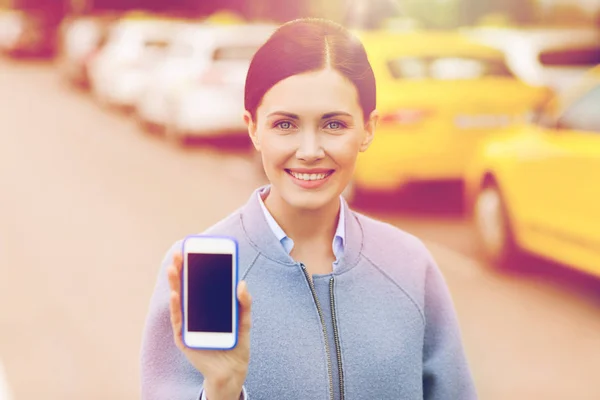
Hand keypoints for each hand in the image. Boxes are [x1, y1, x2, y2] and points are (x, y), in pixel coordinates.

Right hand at [168, 251, 251, 399]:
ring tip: (173, 268)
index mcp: (210, 306)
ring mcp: (189, 324)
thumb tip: (241, 283)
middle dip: (182, 270)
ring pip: (179, 300)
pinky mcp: (184, 338)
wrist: (232, 370)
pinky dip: (176, 306)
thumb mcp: (245, 321)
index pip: (201, 283)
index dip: (197, 267)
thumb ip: (245, 303)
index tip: (194, 250)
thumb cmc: (237, 344)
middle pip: (187, 288)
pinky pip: (178, 320)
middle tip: (180, 253)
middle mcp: (196, 313)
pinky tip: (175, 293)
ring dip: (175, 284)